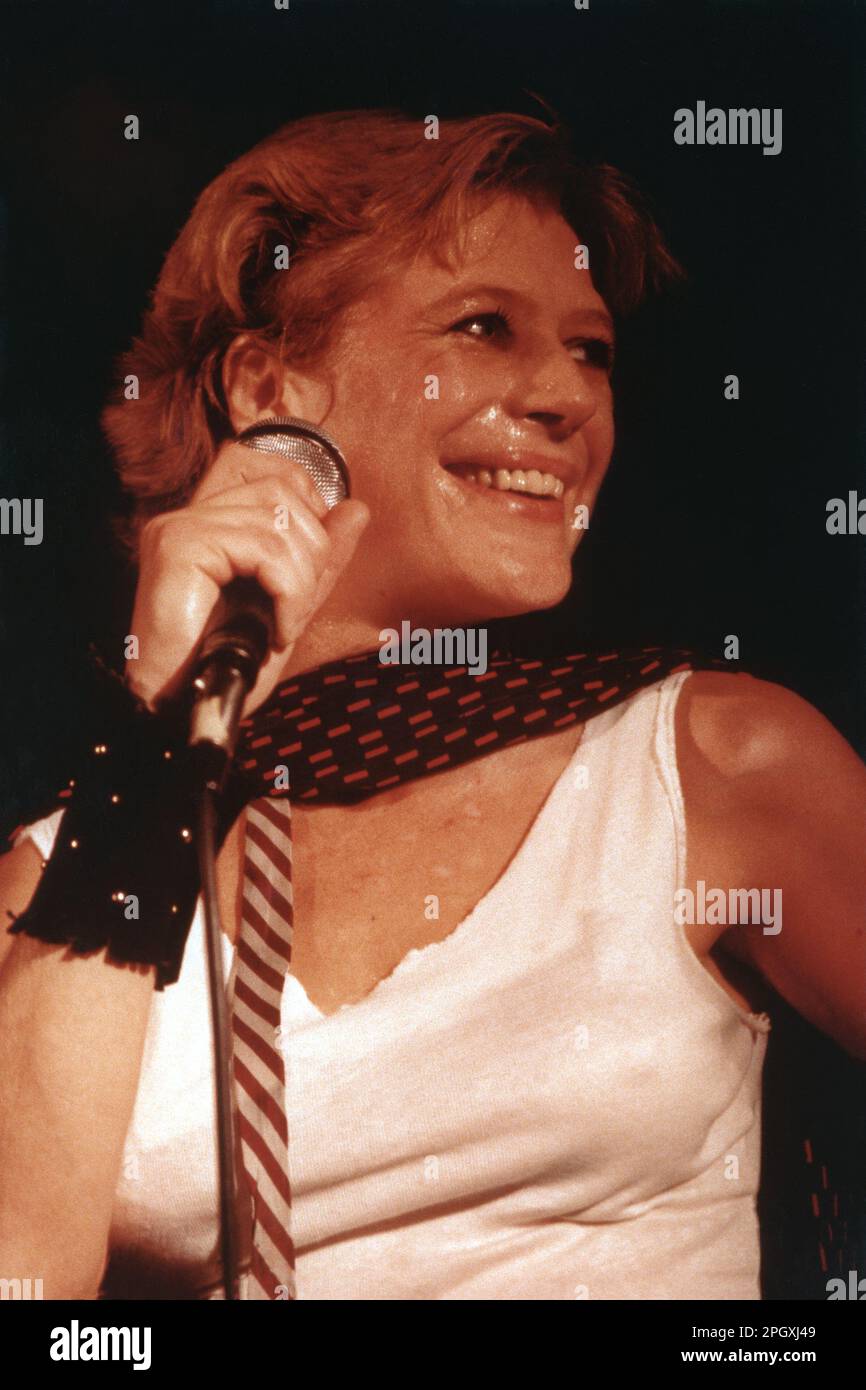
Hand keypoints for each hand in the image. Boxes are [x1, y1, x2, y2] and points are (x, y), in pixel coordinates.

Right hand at [126, 439, 369, 714]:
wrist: (181, 712)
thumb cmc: (225, 669)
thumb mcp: (288, 608)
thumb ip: (319, 560)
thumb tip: (356, 510)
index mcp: (212, 523)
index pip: (274, 472)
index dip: (310, 505)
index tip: (313, 566)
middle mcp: (191, 515)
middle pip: (284, 492)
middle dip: (312, 555)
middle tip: (295, 611)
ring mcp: (181, 527)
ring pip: (279, 521)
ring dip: (299, 583)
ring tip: (283, 626)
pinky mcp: (179, 546)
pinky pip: (263, 549)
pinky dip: (286, 594)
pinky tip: (275, 632)